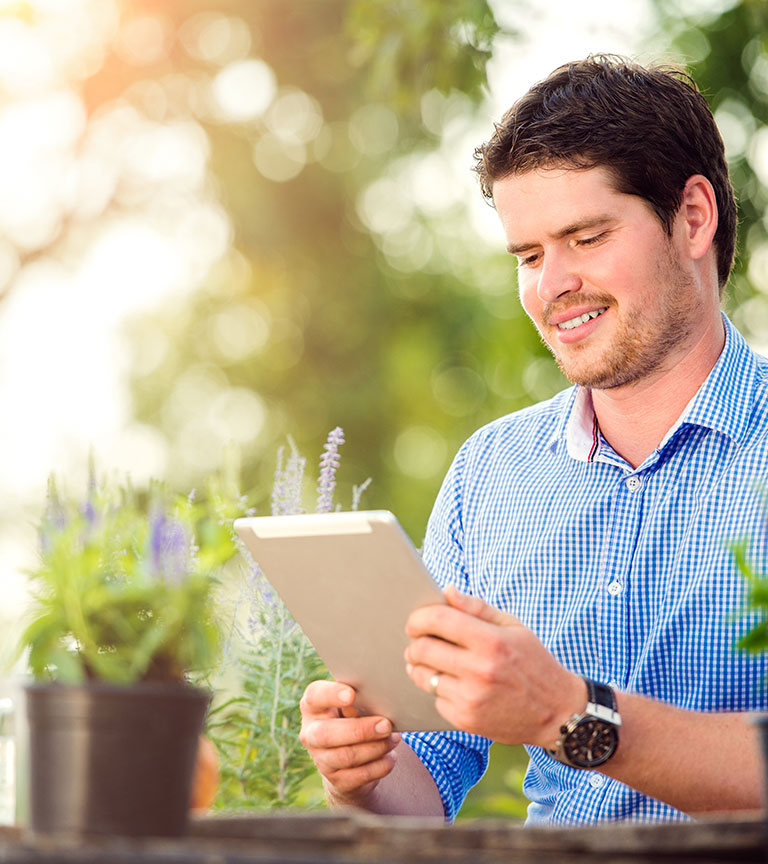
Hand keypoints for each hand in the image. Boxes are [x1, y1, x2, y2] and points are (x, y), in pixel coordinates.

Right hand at [299, 680, 400, 806]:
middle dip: (360, 730)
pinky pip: (359, 776)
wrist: (350, 756)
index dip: (331, 695)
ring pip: (346, 756)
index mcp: (312, 707)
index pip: (314, 697)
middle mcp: (310, 734)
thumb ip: (359, 701)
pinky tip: (390, 756)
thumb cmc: (354, 717)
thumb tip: (373, 702)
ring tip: (393, 739)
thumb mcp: (353, 705)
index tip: (352, 695)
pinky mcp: (336, 781)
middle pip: (327, 733)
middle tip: (386, 724)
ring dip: (375, 748)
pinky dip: (380, 765)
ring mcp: (320, 760)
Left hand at [404, 585, 583, 747]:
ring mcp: (471, 698)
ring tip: (429, 662)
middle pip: (422, 649)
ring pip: (422, 676)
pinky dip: (438, 690)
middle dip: (414, 643)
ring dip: (419, 666)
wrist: (557, 712)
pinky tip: (452, 685)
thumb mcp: (513, 627)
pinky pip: (435, 698)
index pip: (438, 620)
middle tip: (417, 642)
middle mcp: (479, 670)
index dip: (419, 617)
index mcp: (491, 640)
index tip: (415, 621)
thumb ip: (477, 608)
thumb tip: (446, 591)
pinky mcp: (466, 720)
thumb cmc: (533, 662)